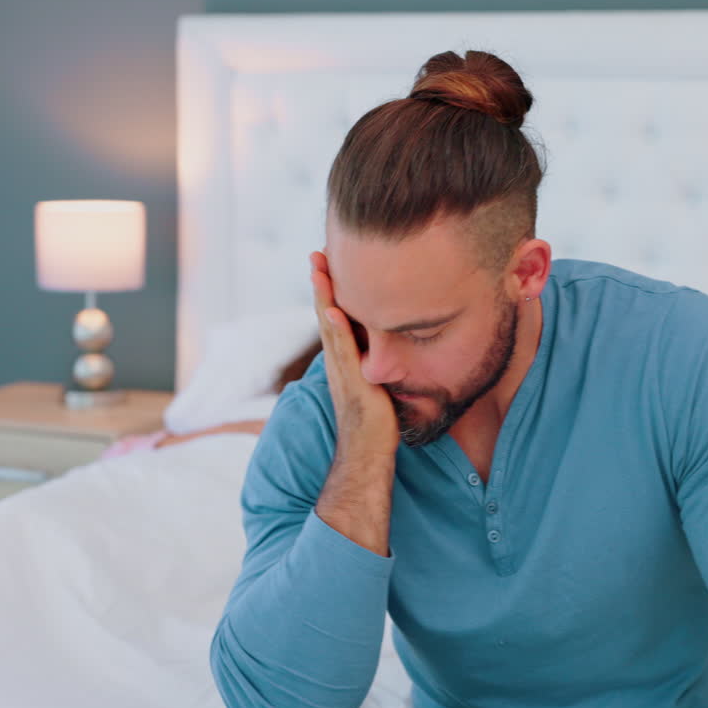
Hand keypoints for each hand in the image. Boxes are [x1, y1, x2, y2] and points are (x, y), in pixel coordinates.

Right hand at [310, 251, 398, 457]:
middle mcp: (337, 361)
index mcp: (344, 358)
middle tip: (317, 252)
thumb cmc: (377, 422)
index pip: (334, 316)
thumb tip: (390, 342)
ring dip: (323, 297)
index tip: (330, 260)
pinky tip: (333, 310)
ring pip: (329, 327)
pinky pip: (342, 352)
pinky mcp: (352, 384)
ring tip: (318, 268)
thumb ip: (378, 362)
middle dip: (321, 283)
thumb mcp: (378, 382)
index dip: (331, 288)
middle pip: (325, 313)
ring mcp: (342, 371)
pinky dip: (336, 330)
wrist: (367, 455)